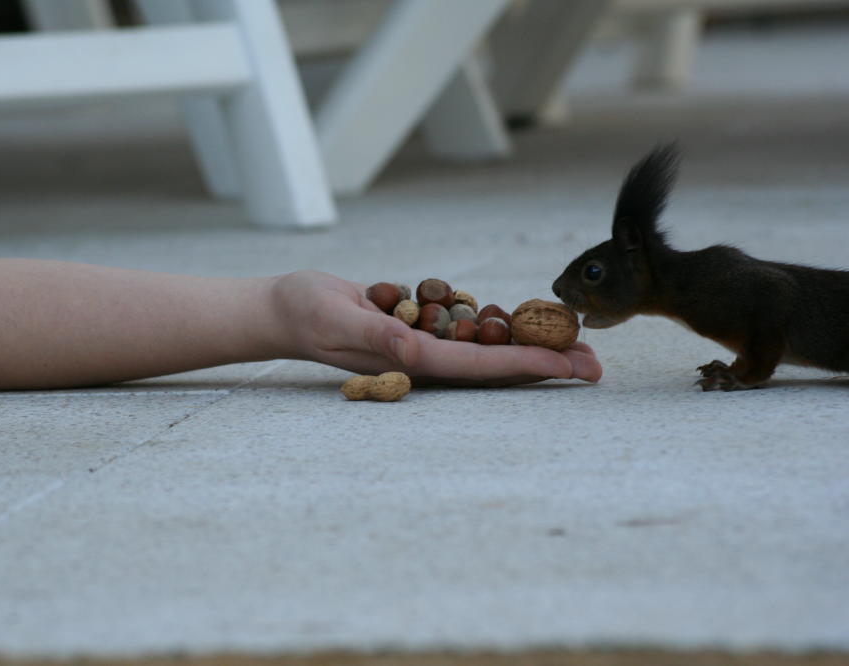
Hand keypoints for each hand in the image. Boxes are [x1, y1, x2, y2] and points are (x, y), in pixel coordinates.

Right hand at [270, 271, 601, 385]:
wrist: (284, 309)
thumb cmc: (304, 314)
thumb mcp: (337, 320)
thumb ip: (377, 333)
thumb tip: (415, 347)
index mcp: (411, 361)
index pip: (480, 367)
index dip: (527, 366)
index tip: (569, 366)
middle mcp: (424, 358)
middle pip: (497, 364)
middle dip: (546, 363)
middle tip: (596, 364)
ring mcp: (423, 343)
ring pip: (488, 346)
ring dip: (531, 343)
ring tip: (576, 340)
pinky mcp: (418, 324)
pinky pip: (467, 326)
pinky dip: (500, 323)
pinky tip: (526, 320)